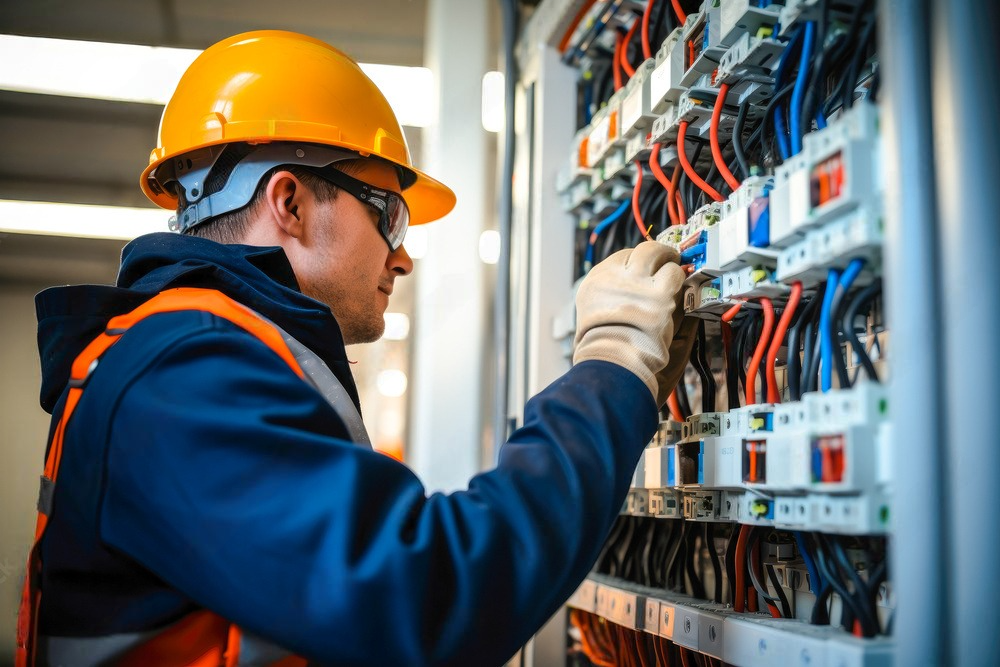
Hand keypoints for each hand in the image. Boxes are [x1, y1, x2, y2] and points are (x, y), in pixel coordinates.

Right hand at [573, 241, 690, 406]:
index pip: (620, 258)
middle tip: (667, 261)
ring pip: (658, 255)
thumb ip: (612, 300)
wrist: (612, 366)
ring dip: (669, 266)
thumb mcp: (596, 319)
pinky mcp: (659, 294)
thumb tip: (636, 289)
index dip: (638, 263)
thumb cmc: (605, 353)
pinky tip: (681, 291)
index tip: (648, 270)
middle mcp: (613, 277)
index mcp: (594, 284)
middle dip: (656, 255)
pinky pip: (675, 275)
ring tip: (676, 277)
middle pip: (640, 251)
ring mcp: (637, 283)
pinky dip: (681, 281)